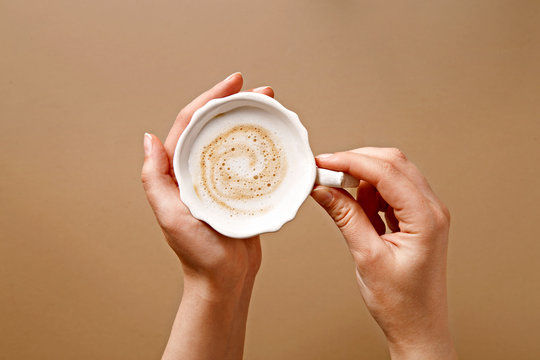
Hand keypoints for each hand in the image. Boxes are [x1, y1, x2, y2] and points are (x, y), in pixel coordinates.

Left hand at [141, 73, 273, 359]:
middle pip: (217, 126)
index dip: (210, 98)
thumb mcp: (170, 215)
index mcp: (180, 170)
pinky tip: (276, 138)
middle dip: (237, 103)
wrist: (224, 279)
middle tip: (262, 91)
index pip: (192, 124)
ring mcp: (222, 179)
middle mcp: (199, 170)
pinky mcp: (241, 191)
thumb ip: (156, 179)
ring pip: (236, 140)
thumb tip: (148, 139)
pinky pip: (251, 162)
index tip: (233, 83)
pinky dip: (262, 146)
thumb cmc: (197, 253)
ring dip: (252, 120)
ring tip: (273, 107)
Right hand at [311, 148, 456, 359]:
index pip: (386, 172)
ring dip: (362, 181)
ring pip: (391, 175)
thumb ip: (346, 217)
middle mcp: (431, 209)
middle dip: (356, 164)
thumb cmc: (402, 302)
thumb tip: (324, 189)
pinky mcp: (416, 219)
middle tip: (326, 175)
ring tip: (342, 203)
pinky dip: (369, 194)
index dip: (350, 162)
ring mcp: (425, 213)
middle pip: (392, 164)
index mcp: (426, 218)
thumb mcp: (367, 257)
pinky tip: (357, 210)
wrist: (418, 327)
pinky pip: (390, 192)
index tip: (323, 163)